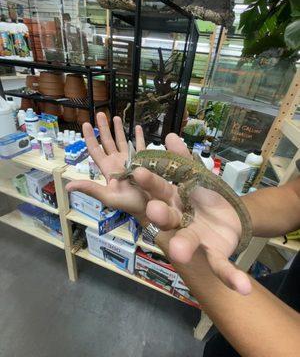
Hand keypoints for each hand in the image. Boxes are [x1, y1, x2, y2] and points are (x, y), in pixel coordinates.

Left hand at [66, 113, 147, 221]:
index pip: (96, 150)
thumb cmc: (130, 204)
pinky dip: (139, 136)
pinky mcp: (144, 162)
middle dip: (103, 128)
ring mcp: (131, 161)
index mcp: (108, 169)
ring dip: (119, 129)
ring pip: (122, 141)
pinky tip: (138, 127)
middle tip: (100, 113)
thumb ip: (90, 189)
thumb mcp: (109, 197)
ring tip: (116, 117)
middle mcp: (117, 162)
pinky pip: (141, 146)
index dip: (90, 137)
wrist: (151, 208)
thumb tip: (68, 186)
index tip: (85, 124)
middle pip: (108, 142)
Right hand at [131, 142, 251, 295]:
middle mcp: (178, 222)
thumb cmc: (204, 196)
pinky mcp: (215, 254)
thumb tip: (170, 136)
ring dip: (184, 246)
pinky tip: (242, 286)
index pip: (158, 189)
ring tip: (180, 252)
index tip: (138, 171)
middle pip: (168, 218)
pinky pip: (221, 266)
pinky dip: (231, 276)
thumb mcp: (196, 175)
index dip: (149, 181)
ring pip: (188, 243)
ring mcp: (196, 239)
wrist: (230, 215)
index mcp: (172, 200)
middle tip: (155, 210)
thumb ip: (183, 159)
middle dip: (161, 214)